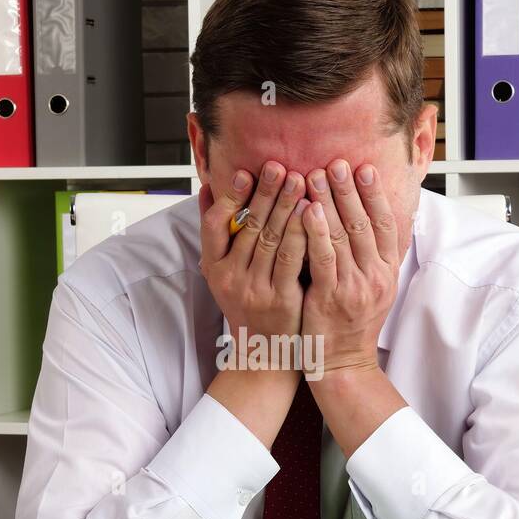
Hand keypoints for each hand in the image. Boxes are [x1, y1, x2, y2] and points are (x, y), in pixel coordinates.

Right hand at [199, 161, 310, 354]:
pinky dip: (301, 233)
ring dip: (286, 206)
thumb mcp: (223, 272)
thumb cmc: (247, 304)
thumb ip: (217, 233)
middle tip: (280, 166)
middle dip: (265, 193)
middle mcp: (230, 279)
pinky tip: (312, 213)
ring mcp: (255, 290)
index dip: (229, 197)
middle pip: (247, 228)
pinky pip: (291, 260)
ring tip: (300, 180)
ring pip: (271, 240)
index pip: (214, 226)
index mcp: (213, 268)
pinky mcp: (281, 300)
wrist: (265, 352)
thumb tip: (205, 189)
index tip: (246, 172)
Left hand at [300, 159, 399, 376]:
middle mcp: (376, 276)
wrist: (344, 364)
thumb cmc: (352, 323)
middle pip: (364, 223)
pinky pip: (323, 258)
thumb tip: (373, 219)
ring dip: (329, 202)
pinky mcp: (331, 297)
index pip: (386, 224)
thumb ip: (373, 256)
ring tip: (314, 176)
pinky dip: (316, 231)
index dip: (375, 195)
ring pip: (343, 236)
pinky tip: (307, 210)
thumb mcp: (373, 288)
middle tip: (336, 162)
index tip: (364, 168)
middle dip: (349, 190)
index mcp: (388, 271)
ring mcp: (355, 287)